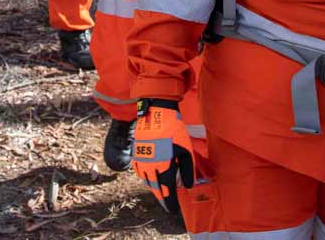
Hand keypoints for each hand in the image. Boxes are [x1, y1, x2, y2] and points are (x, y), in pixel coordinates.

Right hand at [132, 99, 193, 213]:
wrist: (156, 113)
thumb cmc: (175, 131)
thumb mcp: (186, 150)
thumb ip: (187, 170)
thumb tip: (187, 186)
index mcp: (163, 166)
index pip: (167, 191)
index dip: (170, 202)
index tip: (173, 210)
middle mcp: (150, 166)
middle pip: (155, 188)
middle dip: (162, 198)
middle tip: (166, 204)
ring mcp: (141, 160)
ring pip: (146, 180)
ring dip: (153, 188)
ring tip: (159, 192)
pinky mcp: (137, 152)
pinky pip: (139, 170)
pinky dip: (145, 177)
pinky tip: (149, 178)